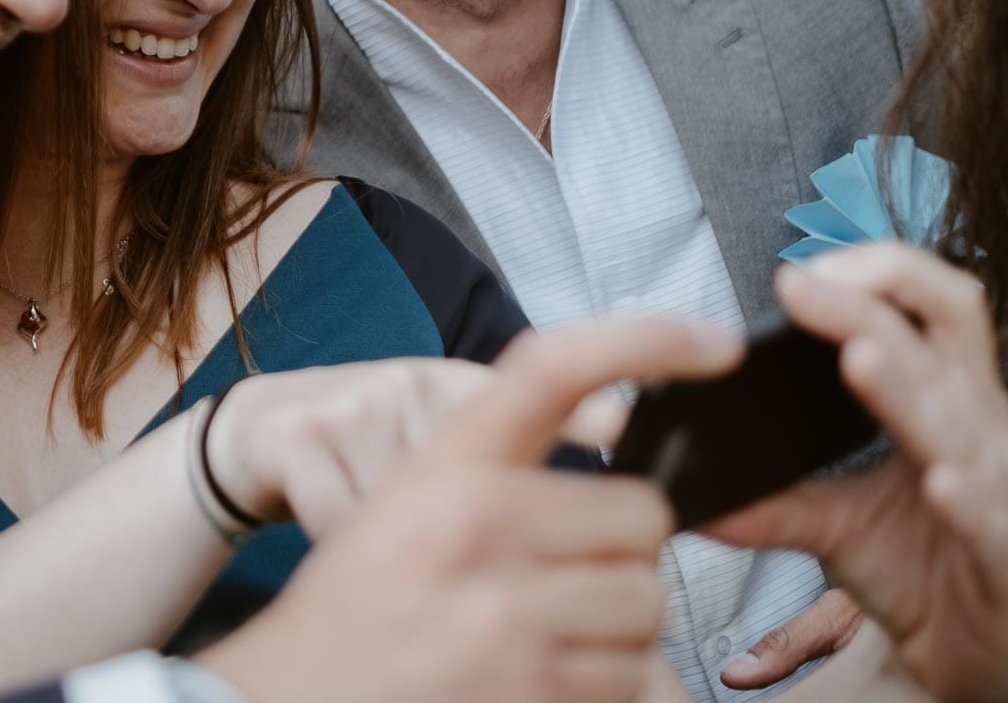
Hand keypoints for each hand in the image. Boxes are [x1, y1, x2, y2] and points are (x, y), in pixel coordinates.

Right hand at [196, 317, 743, 702]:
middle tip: (561, 568)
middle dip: (620, 548)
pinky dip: (606, 682)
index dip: (645, 340)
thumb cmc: (363, 595)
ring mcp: (504, 615)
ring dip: (617, 623)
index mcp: (444, 462)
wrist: (294, 696)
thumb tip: (631, 465)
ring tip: (542, 629)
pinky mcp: (530, 693)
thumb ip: (504, 469)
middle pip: (641, 514)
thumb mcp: (408, 499)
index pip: (555, 368)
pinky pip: (633, 678)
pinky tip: (538, 673)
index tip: (714, 346)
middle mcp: (476, 524)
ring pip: (649, 602)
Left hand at [704, 246, 1007, 702]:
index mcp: (947, 399)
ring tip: (859, 358)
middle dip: (874, 301)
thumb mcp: (828, 523)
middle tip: (801, 287)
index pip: (926, 307)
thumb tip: (673, 477)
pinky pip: (995, 519)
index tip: (794, 274)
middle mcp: (987, 427)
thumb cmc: (911, 570)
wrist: (967, 661)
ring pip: (965, 421)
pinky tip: (939, 482)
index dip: (873, 275)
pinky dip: (967, 497)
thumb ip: (765, 498)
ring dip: (909, 388)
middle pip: (949, 329)